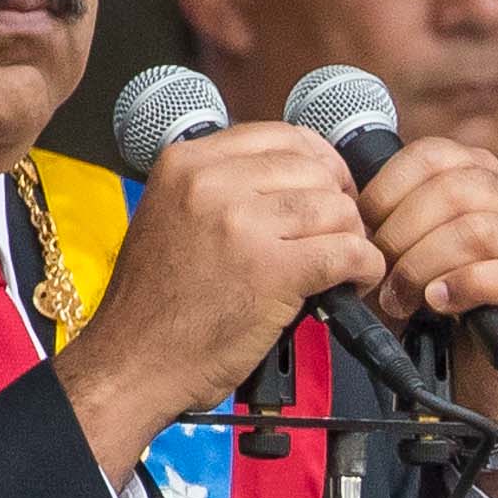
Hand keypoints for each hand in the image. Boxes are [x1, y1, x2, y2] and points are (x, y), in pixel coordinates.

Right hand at [59, 119, 381, 477]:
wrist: (133, 362)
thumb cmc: (155, 304)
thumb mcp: (172, 214)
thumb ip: (222, 187)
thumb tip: (293, 180)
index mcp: (186, 162)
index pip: (280, 135)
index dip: (318, 162)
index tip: (326, 189)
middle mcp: (211, 181)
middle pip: (314, 169)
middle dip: (339, 202)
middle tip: (339, 234)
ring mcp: (241, 223)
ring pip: (335, 207)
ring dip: (352, 237)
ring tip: (345, 264)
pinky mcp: (271, 270)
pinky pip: (346, 251)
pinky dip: (364, 266)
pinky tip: (355, 281)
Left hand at [357, 137, 497, 412]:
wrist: (479, 351)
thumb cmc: (436, 290)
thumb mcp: (404, 247)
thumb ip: (381, 222)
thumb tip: (345, 216)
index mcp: (472, 171)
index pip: (428, 156)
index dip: (386, 192)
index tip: (363, 232)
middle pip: (452, 190)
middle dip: (401, 235)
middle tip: (379, 274)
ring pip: (477, 230)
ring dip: (425, 266)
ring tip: (402, 298)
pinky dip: (463, 287)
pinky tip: (438, 303)